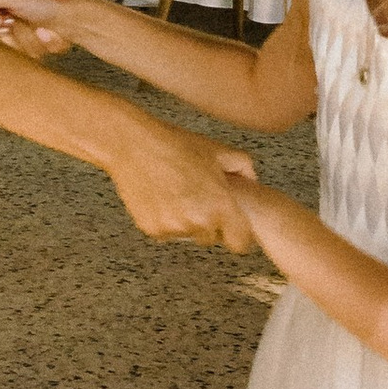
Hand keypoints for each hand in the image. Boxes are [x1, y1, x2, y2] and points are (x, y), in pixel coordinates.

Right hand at [100, 110, 260, 244]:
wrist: (133, 145)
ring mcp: (174, 228)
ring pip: (188, 235)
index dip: (237, 234)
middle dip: (209, 224)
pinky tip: (161, 196)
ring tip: (178, 193)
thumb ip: (244, 167)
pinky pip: (166, 232)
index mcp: (221, 205)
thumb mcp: (218, 150)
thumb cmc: (177, 144)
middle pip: (211, 238)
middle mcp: (199, 222)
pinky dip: (165, 220)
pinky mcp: (153, 230)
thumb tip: (253, 182)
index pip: (240, 243)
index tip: (231, 227)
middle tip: (197, 198)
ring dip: (186, 222)